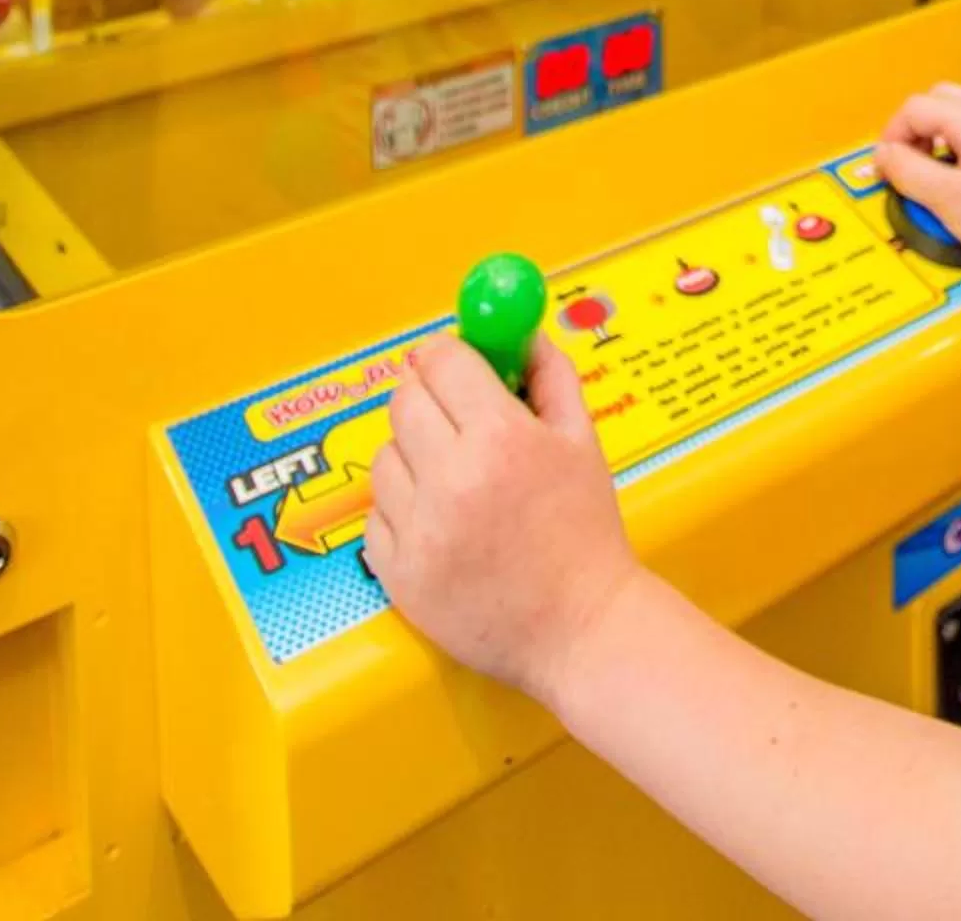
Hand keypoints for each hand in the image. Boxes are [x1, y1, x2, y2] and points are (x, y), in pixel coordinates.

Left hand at [368, 332, 640, 705]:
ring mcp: (420, 530)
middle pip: (404, 400)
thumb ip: (551, 375)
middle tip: (449, 414)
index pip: (441, 361)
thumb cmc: (586, 537)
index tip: (449, 360)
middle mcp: (452, 480)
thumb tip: (523, 332)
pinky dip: (401, 511)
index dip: (443, 354)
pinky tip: (441, 523)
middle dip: (425, 396)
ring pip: (383, 458)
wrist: (580, 628)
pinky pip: (375, 516)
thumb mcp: (583, 442)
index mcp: (502, 439)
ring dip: (410, 455)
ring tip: (452, 479)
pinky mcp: (397, 574)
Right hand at [876, 84, 960, 285]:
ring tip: (939, 162)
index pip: (916, 107)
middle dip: (917, 126)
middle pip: (941, 97)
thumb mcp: (946, 200)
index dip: (892, 135)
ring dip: (944, 126)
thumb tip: (883, 153)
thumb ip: (907, 171)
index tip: (887, 168)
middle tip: (911, 163)